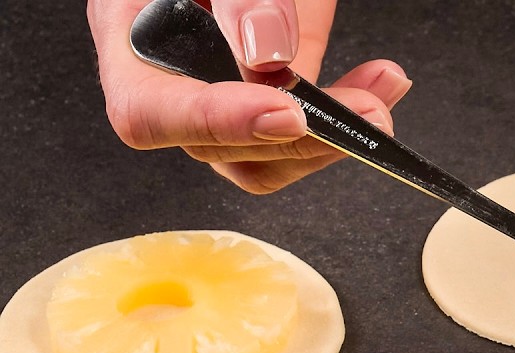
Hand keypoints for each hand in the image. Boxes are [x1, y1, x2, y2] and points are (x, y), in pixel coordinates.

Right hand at [87, 0, 413, 193]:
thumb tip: (266, 52)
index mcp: (132, 32)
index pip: (148, 110)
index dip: (216, 123)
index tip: (285, 114)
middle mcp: (173, 72)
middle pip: (218, 147)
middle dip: (299, 139)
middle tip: (364, 113)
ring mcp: (226, 87)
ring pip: (265, 158)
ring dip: (332, 141)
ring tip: (381, 97)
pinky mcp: (273, 89)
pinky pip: (304, 130)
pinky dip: (348, 116)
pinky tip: (382, 85)